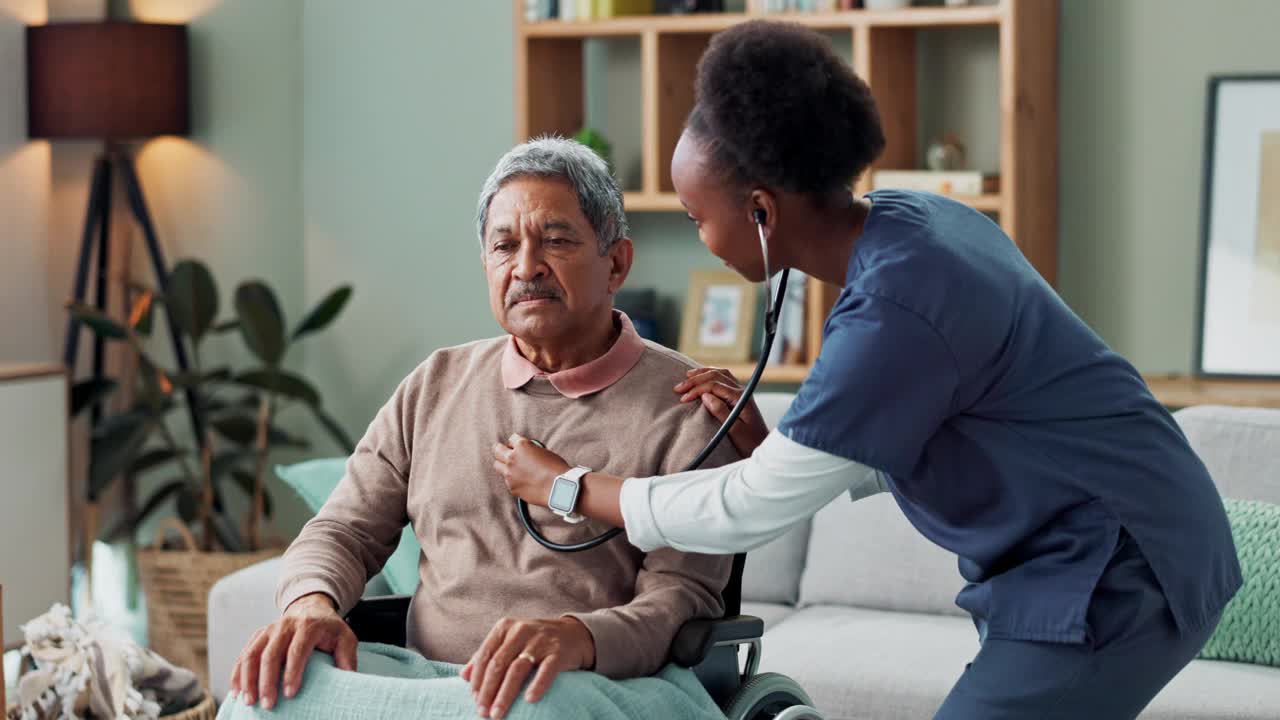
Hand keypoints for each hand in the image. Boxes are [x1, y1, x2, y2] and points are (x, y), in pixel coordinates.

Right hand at [228, 592, 356, 708]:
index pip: (297, 650)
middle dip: (267, 681)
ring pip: (252, 654)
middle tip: (268, 704)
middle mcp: (285, 626)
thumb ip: (347, 655)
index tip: (290, 693)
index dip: (292, 672)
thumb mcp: (345, 636)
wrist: (310, 607)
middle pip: (271, 654)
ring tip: (249, 702)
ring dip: (248, 679)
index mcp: (308, 626)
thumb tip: (348, 676)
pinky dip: (238, 674)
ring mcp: (268, 630)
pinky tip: (237, 691)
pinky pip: (243, 654)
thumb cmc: (328, 627)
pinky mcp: (258, 636)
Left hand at [461, 616, 594, 718]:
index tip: (474, 701)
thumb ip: (487, 656)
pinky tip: (529, 700)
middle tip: (483, 713)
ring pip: (517, 669)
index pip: (485, 655)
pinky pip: (546, 670)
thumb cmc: (534, 642)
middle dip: (488, 691)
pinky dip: (537, 685)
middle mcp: (521, 631)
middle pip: (498, 664)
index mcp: (505, 628)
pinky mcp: (558, 651)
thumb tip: (463, 676)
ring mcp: (540, 640)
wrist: (573, 634)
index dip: (478, 680)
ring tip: (498, 714)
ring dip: (505, 694)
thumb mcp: (509, 642)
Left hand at [493, 434, 570, 506]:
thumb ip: (530, 451)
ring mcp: (510, 474)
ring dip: (505, 466)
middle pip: (497, 450)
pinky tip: (525, 482)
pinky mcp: (511, 487)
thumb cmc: (556, 468)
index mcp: (522, 446)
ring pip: (498, 466)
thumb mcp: (544, 452)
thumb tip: (526, 453)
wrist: (560, 488)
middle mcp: (512, 458)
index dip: (515, 443)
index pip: (511, 439)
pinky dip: (514, 480)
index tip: (516, 446)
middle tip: (504, 453)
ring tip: (514, 469)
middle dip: (501, 450)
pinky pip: (508, 481)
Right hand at [675, 367, 769, 455]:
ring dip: (703, 373)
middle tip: (678, 387)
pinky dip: (711, 375)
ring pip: (720, 373)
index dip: (697, 389)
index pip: (714, 385)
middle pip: (716, 376)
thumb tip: (705, 395)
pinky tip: (702, 377)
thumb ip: (720, 411)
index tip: (683, 398)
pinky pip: (724, 378)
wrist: (762, 447)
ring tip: (687, 376)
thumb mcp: (734, 430)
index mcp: (740, 398)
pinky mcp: (738, 395)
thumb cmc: (748, 442)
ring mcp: (740, 391)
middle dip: (695, 380)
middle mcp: (741, 391)